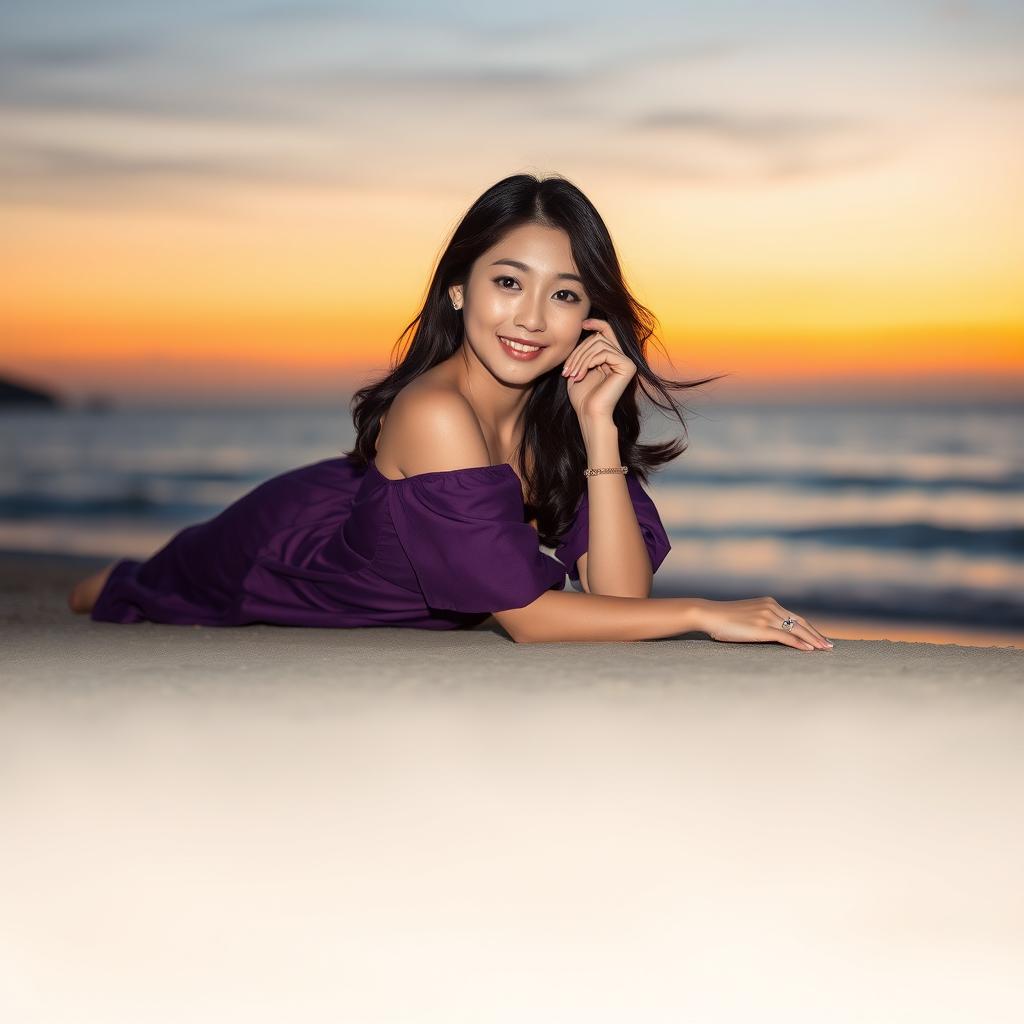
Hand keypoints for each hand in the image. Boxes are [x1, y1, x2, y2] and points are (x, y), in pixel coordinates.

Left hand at [561, 318, 636, 419]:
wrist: (589, 414)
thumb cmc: (582, 396)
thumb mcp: (578, 369)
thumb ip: (583, 351)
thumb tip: (582, 326)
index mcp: (612, 358)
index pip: (607, 332)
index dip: (596, 323)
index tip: (582, 323)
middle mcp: (622, 358)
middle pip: (598, 338)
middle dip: (578, 351)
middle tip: (567, 370)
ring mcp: (627, 362)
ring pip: (599, 344)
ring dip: (581, 358)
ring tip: (572, 374)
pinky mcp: (628, 367)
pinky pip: (604, 352)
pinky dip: (589, 361)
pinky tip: (582, 374)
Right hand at [695, 596, 833, 651]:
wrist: (709, 614)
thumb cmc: (723, 618)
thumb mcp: (747, 615)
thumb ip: (761, 620)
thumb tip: (771, 632)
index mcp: (769, 603)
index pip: (796, 617)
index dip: (810, 628)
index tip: (820, 637)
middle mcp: (771, 607)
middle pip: (801, 623)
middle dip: (817, 635)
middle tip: (830, 646)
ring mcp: (767, 616)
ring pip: (796, 630)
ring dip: (813, 640)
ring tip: (824, 649)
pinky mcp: (761, 628)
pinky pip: (785, 637)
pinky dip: (799, 643)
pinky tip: (809, 650)